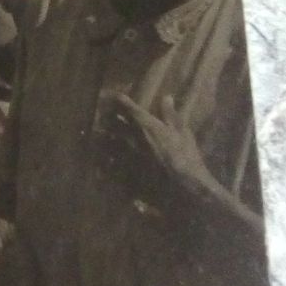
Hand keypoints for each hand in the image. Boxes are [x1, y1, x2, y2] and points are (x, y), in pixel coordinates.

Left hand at [96, 91, 212, 208]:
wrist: (182, 188)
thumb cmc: (186, 159)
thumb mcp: (183, 133)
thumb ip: (171, 115)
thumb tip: (167, 97)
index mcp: (145, 125)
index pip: (127, 107)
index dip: (118, 100)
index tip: (114, 96)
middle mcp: (130, 137)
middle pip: (109, 123)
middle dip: (106, 119)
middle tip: (105, 118)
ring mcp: (123, 155)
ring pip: (102, 142)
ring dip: (101, 138)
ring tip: (98, 138)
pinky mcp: (120, 173)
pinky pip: (104, 165)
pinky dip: (101, 162)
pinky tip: (100, 163)